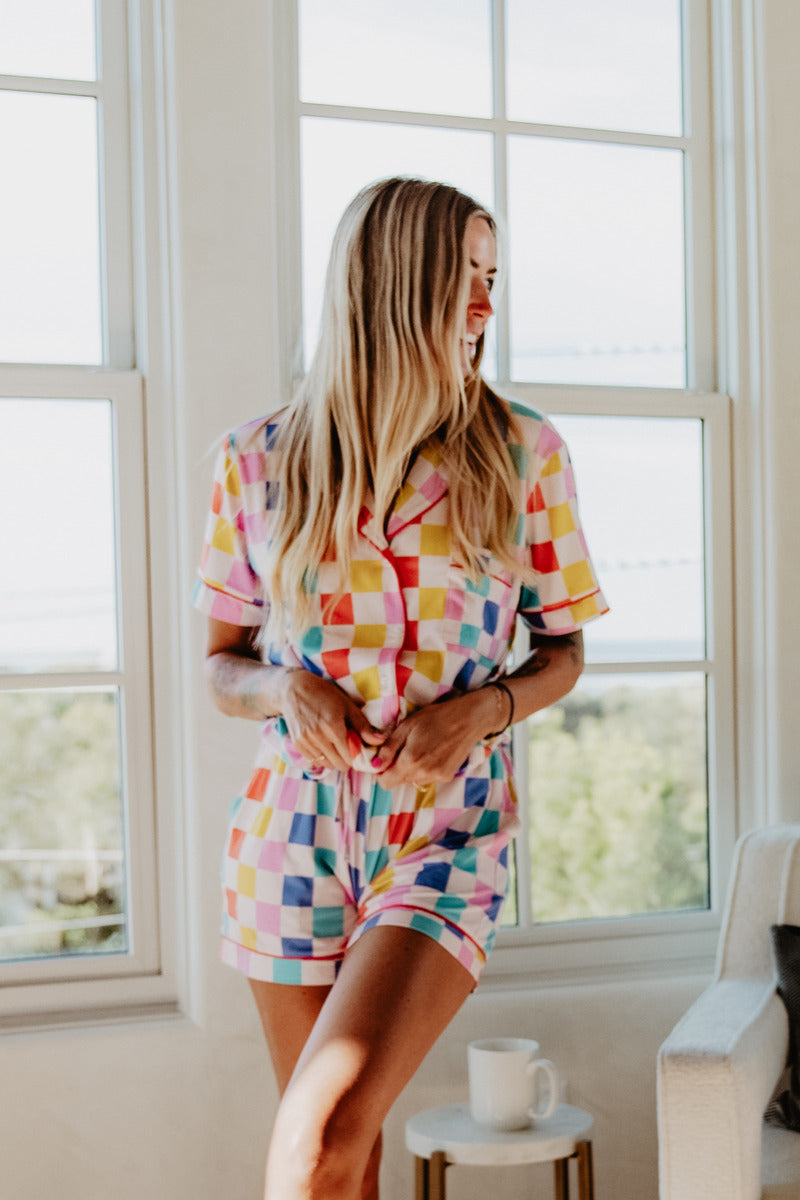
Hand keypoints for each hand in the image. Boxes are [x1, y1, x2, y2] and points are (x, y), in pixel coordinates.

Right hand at [281, 670, 384, 770]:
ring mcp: (306, 741)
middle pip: (339, 764)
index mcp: (333, 726)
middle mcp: (318, 736)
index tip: (359, 749)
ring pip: (327, 764)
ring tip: (336, 744)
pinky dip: (322, 757)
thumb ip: (363, 726)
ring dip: (334, 759)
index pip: (350, 757)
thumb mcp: (347, 706)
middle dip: (347, 759)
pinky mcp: (297, 744)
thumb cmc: (324, 694)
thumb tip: (379, 741)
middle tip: (349, 748)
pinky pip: (314, 761)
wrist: (294, 689)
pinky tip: (325, 745)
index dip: (358, 756)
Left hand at [369, 691, 494, 788]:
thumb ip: (389, 748)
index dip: (382, 772)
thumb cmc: (435, 717)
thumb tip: (374, 766)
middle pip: (399, 782)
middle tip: (404, 748)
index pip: (385, 783)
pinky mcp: (446, 776)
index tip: (386, 759)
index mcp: (410, 761)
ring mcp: (436, 777)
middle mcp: (422, 774)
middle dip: (396, 769)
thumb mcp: (406, 726)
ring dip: (411, 769)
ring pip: (413, 781)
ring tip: (421, 748)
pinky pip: (427, 778)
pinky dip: (425, 769)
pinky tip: (433, 752)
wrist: (468, 720)